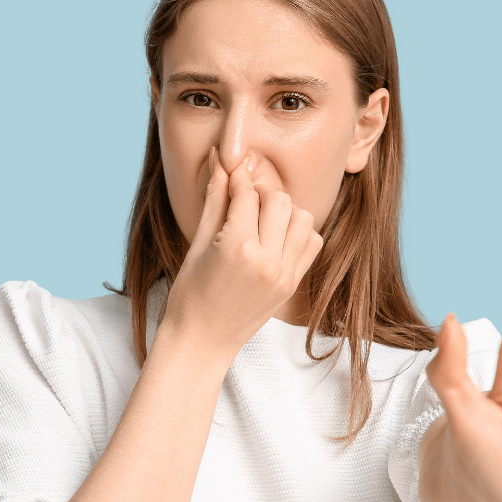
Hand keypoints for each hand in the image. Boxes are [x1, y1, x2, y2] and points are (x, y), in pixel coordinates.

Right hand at [160, 146, 323, 357]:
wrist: (201, 341)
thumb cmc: (189, 294)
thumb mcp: (196, 244)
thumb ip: (214, 199)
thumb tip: (220, 159)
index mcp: (236, 248)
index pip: (246, 193)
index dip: (237, 177)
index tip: (231, 170)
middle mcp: (266, 260)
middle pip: (278, 200)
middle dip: (260, 192)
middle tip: (243, 198)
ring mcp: (284, 274)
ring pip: (302, 217)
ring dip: (283, 210)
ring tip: (261, 218)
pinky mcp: (293, 284)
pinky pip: (312, 242)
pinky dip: (298, 231)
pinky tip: (275, 236)